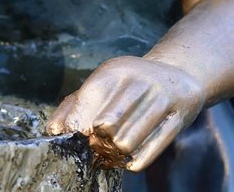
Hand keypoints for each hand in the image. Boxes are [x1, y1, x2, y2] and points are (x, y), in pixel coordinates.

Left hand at [45, 56, 205, 170]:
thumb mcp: (103, 84)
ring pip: (127, 141)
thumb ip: (74, 105)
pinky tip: (130, 160)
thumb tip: (53, 131)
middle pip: (106, 126)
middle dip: (98, 142)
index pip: (86, 103)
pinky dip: (136, 161)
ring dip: (117, 153)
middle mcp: (138, 80)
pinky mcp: (179, 116)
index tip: (79, 137)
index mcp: (114, 70)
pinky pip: (151, 150)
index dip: (78, 126)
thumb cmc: (130, 85)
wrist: (179, 73)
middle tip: (99, 147)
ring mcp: (161, 96)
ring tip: (114, 151)